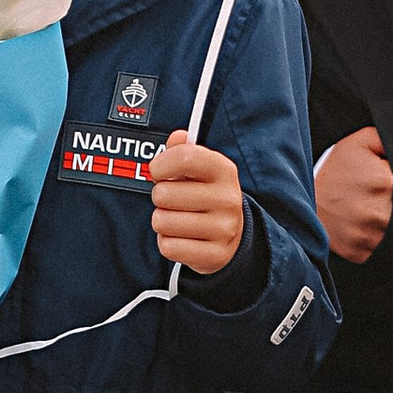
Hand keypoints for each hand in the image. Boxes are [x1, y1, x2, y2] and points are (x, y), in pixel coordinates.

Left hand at [150, 130, 245, 277]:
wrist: (233, 234)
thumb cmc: (206, 194)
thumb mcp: (200, 168)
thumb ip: (184, 149)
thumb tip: (177, 138)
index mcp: (224, 170)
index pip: (184, 157)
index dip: (161, 164)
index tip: (159, 171)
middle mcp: (228, 198)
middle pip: (163, 194)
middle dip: (159, 197)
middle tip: (173, 201)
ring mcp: (224, 228)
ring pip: (162, 222)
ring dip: (162, 221)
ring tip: (178, 218)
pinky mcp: (216, 254)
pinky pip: (168, 247)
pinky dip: (167, 243)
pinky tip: (182, 237)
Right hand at [313, 125, 392, 264]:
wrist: (302, 203)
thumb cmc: (333, 172)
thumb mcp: (357, 144)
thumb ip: (386, 140)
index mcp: (386, 182)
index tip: (384, 182)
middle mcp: (381, 213)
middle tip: (372, 196)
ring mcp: (372, 236)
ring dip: (386, 222)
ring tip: (366, 211)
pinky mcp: (363, 252)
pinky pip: (380, 247)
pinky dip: (373, 238)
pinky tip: (360, 226)